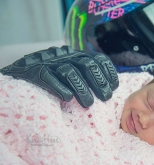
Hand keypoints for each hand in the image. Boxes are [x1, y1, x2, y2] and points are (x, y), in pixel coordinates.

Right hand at [0, 45, 118, 107]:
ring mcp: (50, 62)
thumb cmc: (53, 73)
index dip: (108, 72)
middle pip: (86, 65)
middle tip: (105, 97)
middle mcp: (65, 55)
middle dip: (99, 82)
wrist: (24, 70)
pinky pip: (48, 77)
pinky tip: (67, 98)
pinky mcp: (35, 70)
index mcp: (76, 55)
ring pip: (69, 72)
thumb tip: (106, 86)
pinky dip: (59, 87)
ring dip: (82, 89)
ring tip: (88, 104)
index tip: (113, 86)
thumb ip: (86, 74)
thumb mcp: (73, 69)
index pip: (97, 59)